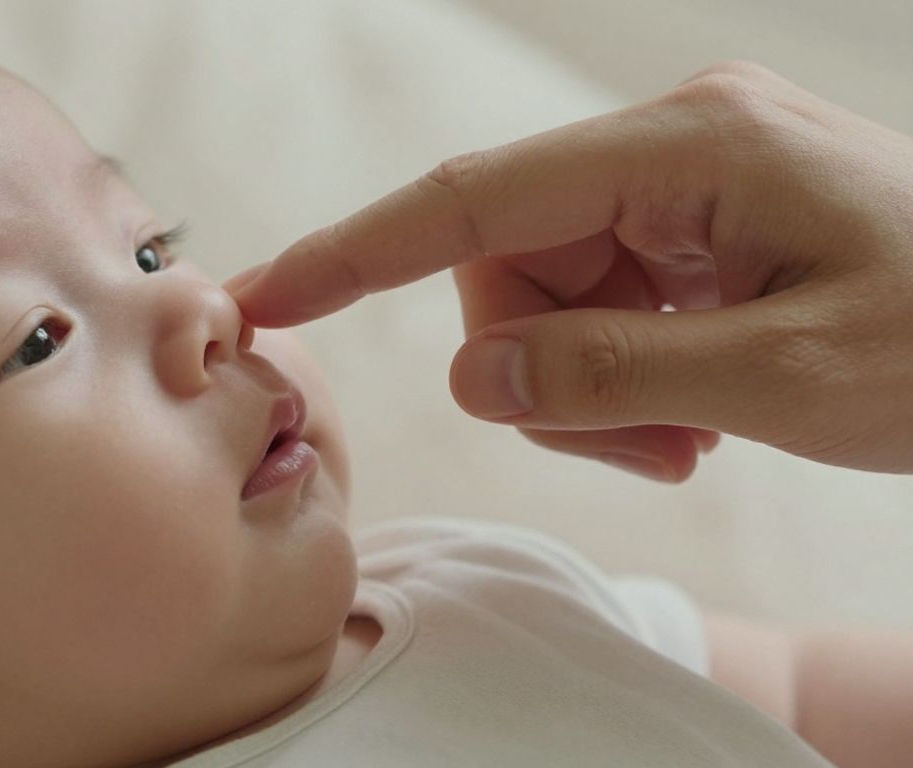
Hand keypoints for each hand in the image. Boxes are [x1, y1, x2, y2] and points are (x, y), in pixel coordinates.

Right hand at [227, 62, 912, 479]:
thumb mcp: (786, 377)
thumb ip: (612, 376)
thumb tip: (474, 376)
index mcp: (690, 147)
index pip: (475, 195)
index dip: (356, 251)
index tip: (265, 293)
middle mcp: (673, 146)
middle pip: (509, 262)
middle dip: (539, 371)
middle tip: (639, 450)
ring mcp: (683, 184)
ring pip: (546, 297)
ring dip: (589, 388)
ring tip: (684, 442)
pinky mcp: (694, 226)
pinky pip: (599, 307)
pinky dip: (623, 379)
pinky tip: (696, 417)